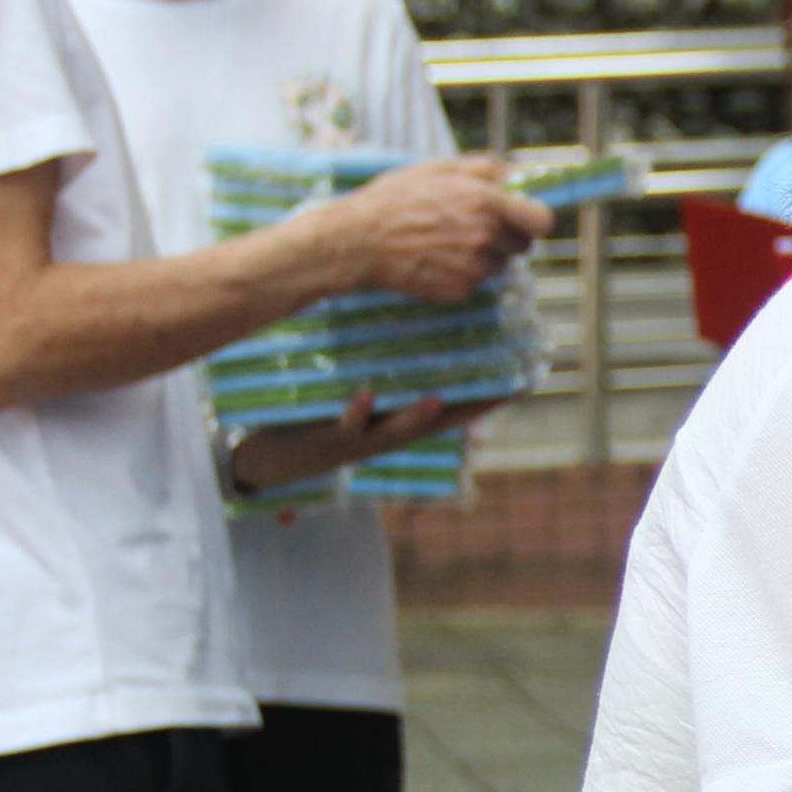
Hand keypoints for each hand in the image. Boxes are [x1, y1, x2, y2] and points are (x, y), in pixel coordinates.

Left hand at [229, 387, 500, 493]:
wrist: (271, 460)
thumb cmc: (315, 422)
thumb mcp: (354, 400)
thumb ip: (380, 376)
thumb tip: (404, 331)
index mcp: (399, 425)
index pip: (453, 413)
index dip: (487, 400)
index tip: (520, 383)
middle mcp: (388, 437)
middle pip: (438, 425)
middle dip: (471, 410)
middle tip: (504, 391)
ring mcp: (361, 440)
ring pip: (397, 431)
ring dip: (418, 418)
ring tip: (438, 400)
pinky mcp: (329, 440)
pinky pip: (346, 426)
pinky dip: (358, 412)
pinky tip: (366, 395)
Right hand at [315, 156, 547, 302]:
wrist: (357, 241)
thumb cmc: (393, 200)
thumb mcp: (436, 169)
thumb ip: (483, 169)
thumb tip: (515, 173)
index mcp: (485, 202)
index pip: (542, 220)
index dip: (535, 220)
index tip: (525, 219)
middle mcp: (485, 235)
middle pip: (523, 245)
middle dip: (507, 237)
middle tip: (475, 227)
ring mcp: (473, 266)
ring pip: (500, 264)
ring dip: (484, 255)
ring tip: (446, 242)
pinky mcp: (460, 289)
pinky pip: (476, 282)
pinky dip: (463, 273)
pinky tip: (435, 259)